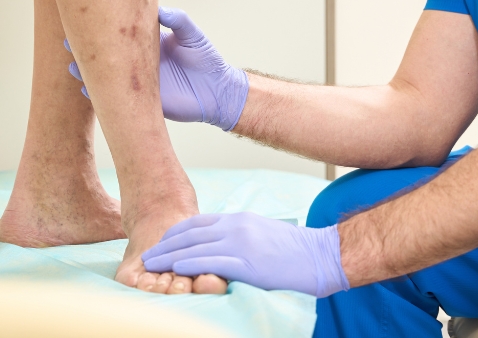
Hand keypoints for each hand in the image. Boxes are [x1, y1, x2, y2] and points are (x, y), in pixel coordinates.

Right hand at [66, 7, 248, 130]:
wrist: (217, 89)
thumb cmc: (206, 58)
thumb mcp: (191, 34)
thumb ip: (177, 20)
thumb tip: (158, 9)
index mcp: (149, 44)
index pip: (121, 35)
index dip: (104, 29)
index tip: (84, 19)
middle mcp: (140, 64)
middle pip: (109, 56)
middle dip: (88, 51)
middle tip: (67, 43)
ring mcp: (140, 83)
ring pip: (109, 78)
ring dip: (90, 75)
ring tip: (72, 67)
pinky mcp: (145, 102)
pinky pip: (119, 100)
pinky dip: (103, 97)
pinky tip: (89, 91)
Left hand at [141, 212, 348, 297]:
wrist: (320, 255)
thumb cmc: (294, 250)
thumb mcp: (262, 234)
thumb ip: (239, 236)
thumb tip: (220, 247)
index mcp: (240, 219)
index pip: (198, 223)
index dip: (175, 233)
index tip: (161, 243)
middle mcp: (236, 227)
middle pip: (190, 233)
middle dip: (165, 244)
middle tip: (146, 255)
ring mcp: (241, 244)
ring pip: (195, 246)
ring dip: (169, 256)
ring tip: (151, 265)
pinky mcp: (247, 263)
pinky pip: (210, 262)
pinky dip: (189, 264)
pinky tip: (176, 269)